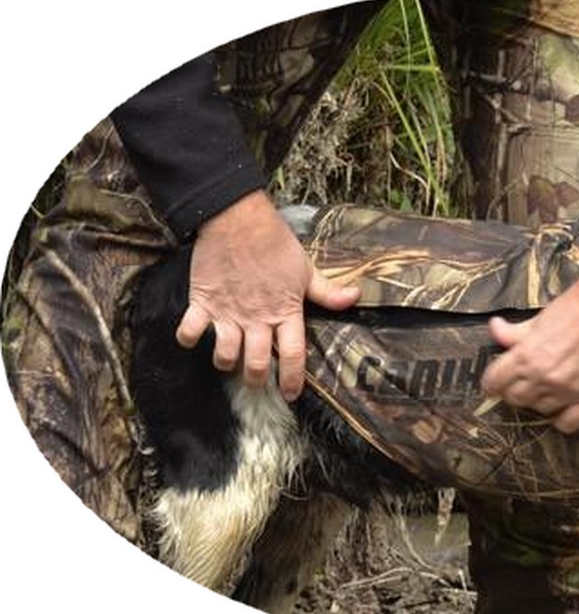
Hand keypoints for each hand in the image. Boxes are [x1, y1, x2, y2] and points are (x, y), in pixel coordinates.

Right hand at [175, 190, 358, 399]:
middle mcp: (257, 318)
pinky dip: (188, 339)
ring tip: (230, 358)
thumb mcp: (306, 269)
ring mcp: (228, 312)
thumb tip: (355, 297)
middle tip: (258, 378)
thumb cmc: (275, 243)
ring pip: (225, 355)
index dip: (294, 380)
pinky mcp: (203, 302)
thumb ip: (327, 292)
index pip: (294, 355)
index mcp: (285, 312)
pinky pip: (190, 331)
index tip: (292, 394)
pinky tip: (195, 337)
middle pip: (257, 364)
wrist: (238, 220)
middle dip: (258, 379)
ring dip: (227, 362)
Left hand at [480, 258, 578, 433]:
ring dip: (541, 402)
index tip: (498, 381)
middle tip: (527, 382)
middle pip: (516, 400)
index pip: (494, 383)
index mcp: (526, 355)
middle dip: (517, 391)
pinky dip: (563, 419)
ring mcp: (567, 391)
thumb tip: (495, 328)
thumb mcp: (540, 317)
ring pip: (541, 411)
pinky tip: (566, 406)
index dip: (494, 382)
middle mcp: (543, 377)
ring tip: (551, 389)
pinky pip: (569, 424)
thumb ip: (515, 331)